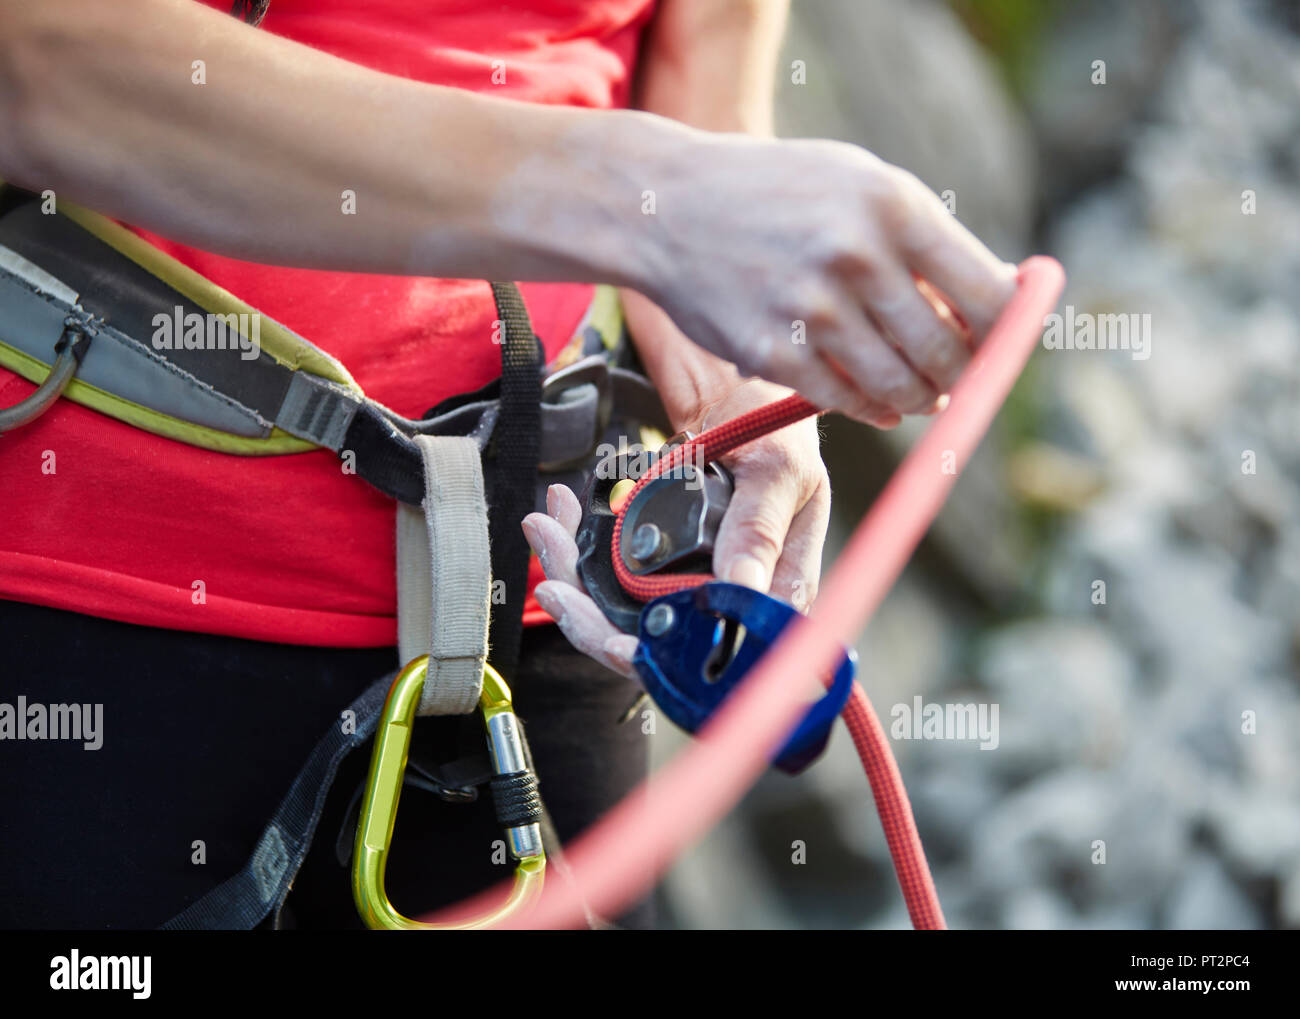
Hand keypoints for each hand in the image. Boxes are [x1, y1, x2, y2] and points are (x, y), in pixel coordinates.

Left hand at [521, 378, 829, 681]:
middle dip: (593, 620)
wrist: (744, 396)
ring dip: (574, 577)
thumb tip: (740, 587)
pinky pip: (609, 577)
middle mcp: (731, 601)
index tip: (614, 643)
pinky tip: (559, 515)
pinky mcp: (658, 564)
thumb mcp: (777, 471)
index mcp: (776, 595)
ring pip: (620, 613)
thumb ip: (760, 527)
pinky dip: (576, 549)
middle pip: (654, 643)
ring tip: (546, 530)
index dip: (660, 659)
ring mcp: (690, 584)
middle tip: (554, 586)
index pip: (714, 654)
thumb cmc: (778, 432)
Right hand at [635, 130, 1016, 422]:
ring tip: (919, 391)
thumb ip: (926, 238)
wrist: (666, 206)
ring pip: (900, 386)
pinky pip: (846, 401)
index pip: (988, 296)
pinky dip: (873, 409)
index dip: (1006, 333)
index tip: (1001, 344)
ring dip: (920, 398)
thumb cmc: (778, 193)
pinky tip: (877, 401)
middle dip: (961, 375)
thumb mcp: (860, 183)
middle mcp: (857, 256)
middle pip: (948, 352)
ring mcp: (811, 309)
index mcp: (894, 206)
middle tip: (955, 377)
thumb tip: (1004, 293)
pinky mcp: (771, 352)